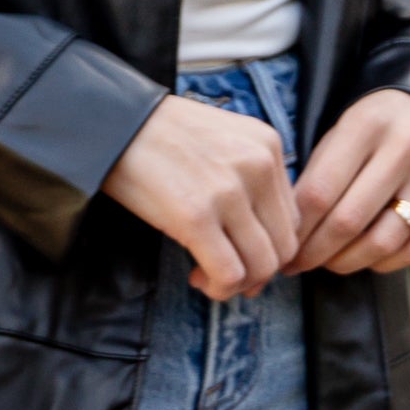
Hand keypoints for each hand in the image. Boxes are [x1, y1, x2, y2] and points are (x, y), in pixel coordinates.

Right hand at [101, 93, 297, 297]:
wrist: (114, 121)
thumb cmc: (162, 135)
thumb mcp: (225, 140)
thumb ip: (251, 178)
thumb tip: (262, 239)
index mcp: (268, 145)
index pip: (295, 217)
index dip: (272, 247)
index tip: (243, 254)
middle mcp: (257, 166)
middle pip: (285, 246)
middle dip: (259, 272)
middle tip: (229, 275)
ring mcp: (228, 192)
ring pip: (262, 265)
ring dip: (238, 284)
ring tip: (209, 278)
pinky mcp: (195, 216)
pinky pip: (229, 273)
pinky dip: (219, 288)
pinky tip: (198, 277)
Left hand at [287, 92, 409, 274]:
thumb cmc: (376, 124)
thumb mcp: (342, 129)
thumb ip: (318, 173)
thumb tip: (290, 231)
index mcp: (367, 124)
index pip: (320, 191)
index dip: (296, 229)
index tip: (281, 246)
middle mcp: (407, 146)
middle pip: (349, 221)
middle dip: (315, 252)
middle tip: (297, 264)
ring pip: (383, 242)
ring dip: (346, 263)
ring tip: (328, 263)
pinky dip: (384, 263)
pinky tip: (366, 259)